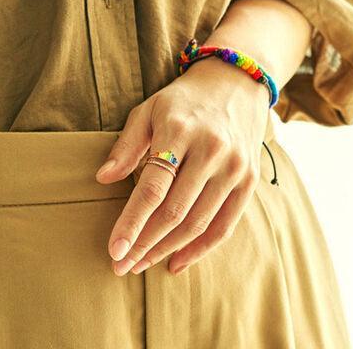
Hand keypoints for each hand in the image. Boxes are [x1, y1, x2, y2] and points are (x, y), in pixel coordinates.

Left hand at [95, 56, 269, 275]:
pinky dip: (201, 249)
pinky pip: (225, 225)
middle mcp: (211, 151)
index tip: (114, 250)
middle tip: (122, 266)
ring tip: (142, 264)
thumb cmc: (184, 100)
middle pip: (174, 212)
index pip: (152, 188)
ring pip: (198, 224)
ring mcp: (234, 168)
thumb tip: (103, 179)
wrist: (234, 85)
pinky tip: (177, 262)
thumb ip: (127, 145)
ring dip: (167, 250)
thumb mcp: (149, 110)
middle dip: (145, 244)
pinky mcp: (248, 180)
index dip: (131, 223)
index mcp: (180, 131)